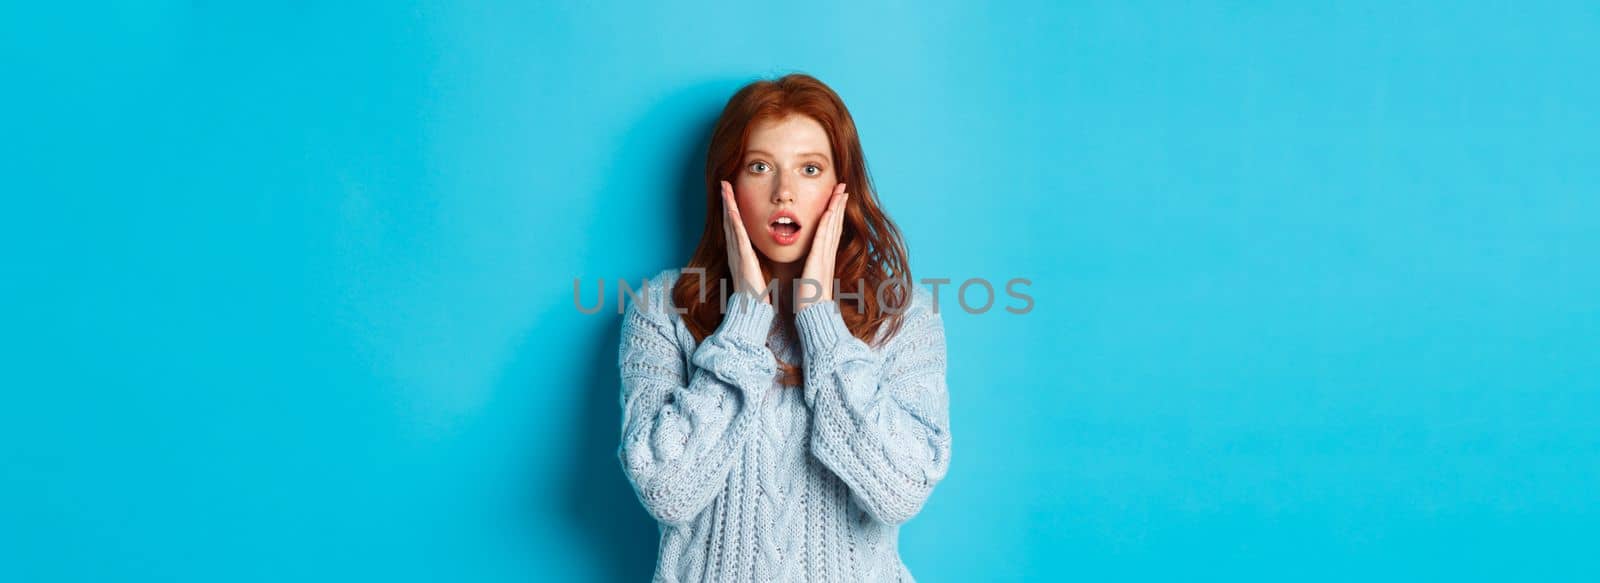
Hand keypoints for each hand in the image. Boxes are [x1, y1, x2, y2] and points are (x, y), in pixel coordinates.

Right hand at [721, 180, 769, 303]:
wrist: (751, 312)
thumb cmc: (755, 296)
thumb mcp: (754, 275)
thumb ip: (753, 265)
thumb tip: (755, 260)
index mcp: (740, 254)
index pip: (735, 227)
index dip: (732, 209)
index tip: (731, 194)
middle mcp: (736, 252)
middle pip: (729, 221)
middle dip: (726, 202)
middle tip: (724, 184)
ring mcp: (738, 255)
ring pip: (731, 224)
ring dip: (728, 205)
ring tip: (725, 188)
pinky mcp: (743, 260)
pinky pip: (738, 237)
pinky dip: (734, 223)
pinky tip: (732, 210)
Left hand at [796, 182, 848, 313]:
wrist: (812, 316)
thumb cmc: (809, 303)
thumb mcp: (810, 281)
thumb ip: (810, 270)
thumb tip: (809, 267)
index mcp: (824, 259)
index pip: (831, 231)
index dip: (835, 213)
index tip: (838, 198)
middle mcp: (827, 256)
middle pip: (836, 225)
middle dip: (839, 204)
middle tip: (844, 187)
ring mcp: (825, 258)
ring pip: (832, 227)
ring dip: (837, 207)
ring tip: (841, 191)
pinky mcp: (819, 262)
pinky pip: (823, 238)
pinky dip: (828, 222)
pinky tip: (830, 210)